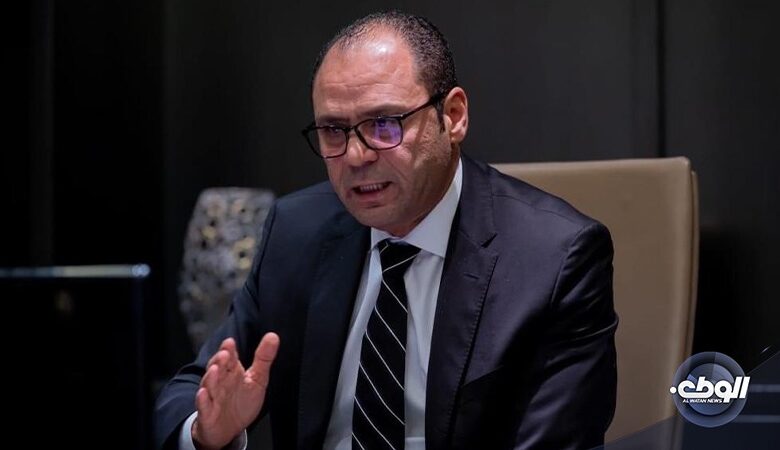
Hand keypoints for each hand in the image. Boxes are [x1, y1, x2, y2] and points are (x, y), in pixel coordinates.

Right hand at [191, 333, 279, 449]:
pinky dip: (202, 400)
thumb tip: (273, 336)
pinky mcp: (207, 414)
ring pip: (209, 385)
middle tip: (225, 354)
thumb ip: (264, 358)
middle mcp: (221, 383)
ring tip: (215, 369)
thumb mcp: (257, 379)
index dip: (229, 350)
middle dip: (220, 361)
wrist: (228, 429)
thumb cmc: (241, 402)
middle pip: (218, 369)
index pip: (230, 358)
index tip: (230, 342)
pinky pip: (203, 407)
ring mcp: (213, 398)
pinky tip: (203, 393)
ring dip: (210, 377)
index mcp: (232, 372)